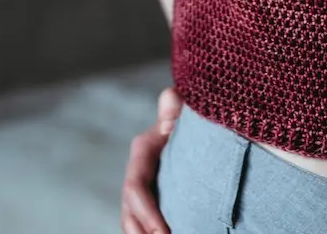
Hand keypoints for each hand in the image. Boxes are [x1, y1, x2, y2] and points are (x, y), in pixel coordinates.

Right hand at [121, 84, 182, 233]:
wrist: (197, 124)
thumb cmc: (191, 115)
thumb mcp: (183, 108)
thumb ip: (175, 104)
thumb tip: (171, 105)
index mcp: (142, 151)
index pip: (135, 189)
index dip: (147, 214)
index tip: (164, 233)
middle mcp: (137, 173)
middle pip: (130, 214)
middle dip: (143, 233)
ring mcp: (142, 191)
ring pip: (132, 223)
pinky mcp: (152, 201)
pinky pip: (143, 225)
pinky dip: (148, 232)